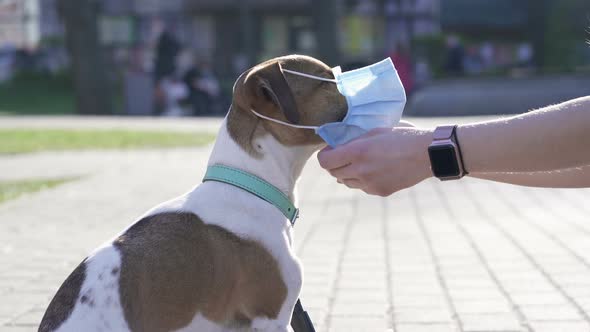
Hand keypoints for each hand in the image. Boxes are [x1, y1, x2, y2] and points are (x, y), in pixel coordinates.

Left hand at [317, 126, 432, 195]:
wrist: (427, 154)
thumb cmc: (402, 137)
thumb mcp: (375, 131)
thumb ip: (354, 141)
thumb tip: (339, 147)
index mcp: (358, 152)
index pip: (325, 162)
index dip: (324, 155)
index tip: (330, 150)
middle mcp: (360, 170)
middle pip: (334, 173)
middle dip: (335, 164)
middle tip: (343, 155)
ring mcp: (369, 184)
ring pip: (346, 182)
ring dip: (347, 173)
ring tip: (360, 162)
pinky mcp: (379, 191)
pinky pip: (362, 187)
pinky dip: (362, 180)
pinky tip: (374, 170)